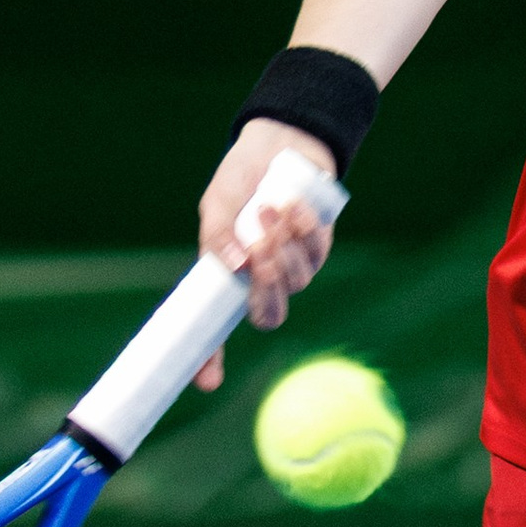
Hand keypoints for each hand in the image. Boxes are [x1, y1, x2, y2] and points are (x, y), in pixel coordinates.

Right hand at [189, 117, 338, 382]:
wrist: (277, 144)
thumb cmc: (240, 180)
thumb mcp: (218, 205)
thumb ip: (219, 235)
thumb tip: (236, 265)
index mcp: (229, 279)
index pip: (217, 331)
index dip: (211, 360)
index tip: (207, 382)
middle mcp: (261, 281)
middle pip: (269, 315)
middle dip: (267, 287)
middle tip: (259, 249)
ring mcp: (293, 267)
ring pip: (296, 281)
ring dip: (283, 246)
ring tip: (268, 209)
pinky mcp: (318, 248)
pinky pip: (316, 253)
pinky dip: (303, 230)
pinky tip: (291, 204)